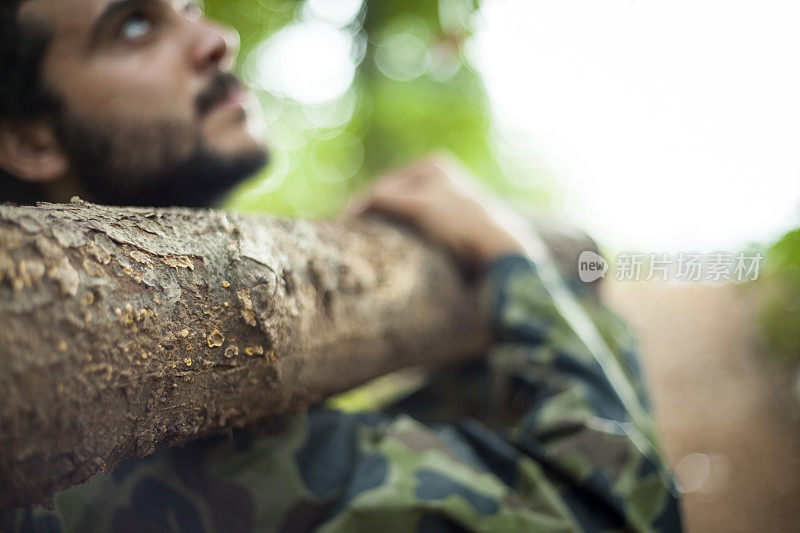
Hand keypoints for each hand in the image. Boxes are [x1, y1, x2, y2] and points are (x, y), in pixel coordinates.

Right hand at [345, 153, 535, 272]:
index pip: (387, 184)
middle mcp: (440, 178)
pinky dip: (401, 235)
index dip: (362, 203)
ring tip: (363, 242)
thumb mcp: (419, 207)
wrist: (499, 251)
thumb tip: (354, 207)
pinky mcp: (451, 225)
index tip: (341, 223)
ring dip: (385, 226)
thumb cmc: (460, 223)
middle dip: (373, 213)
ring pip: (404, 214)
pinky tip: (390, 248)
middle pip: (395, 198)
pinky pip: (416, 228)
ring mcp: (445, 202)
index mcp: (434, 165)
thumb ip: (385, 200)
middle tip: (346, 233)